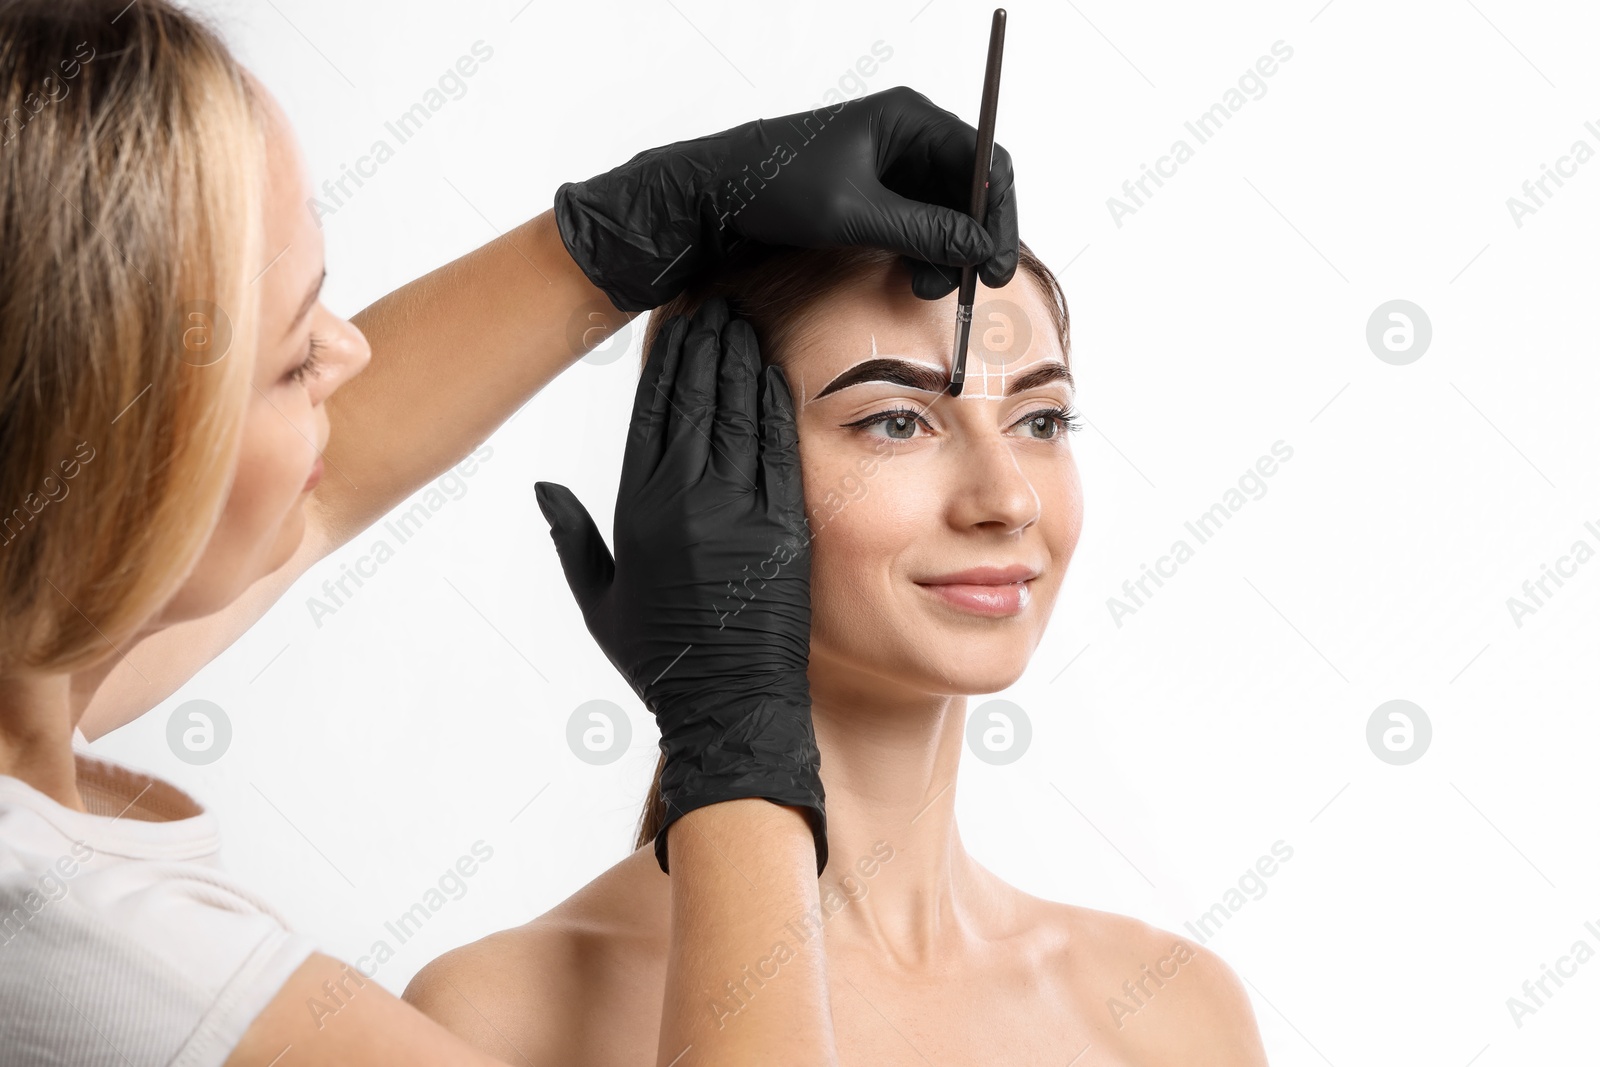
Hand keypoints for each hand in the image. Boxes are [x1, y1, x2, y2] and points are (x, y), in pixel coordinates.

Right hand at [533, 297, 825, 874]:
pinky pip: (779, 446)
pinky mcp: (785, 523)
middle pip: (695, 399)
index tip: (672, 323)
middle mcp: (688, 501)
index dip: (664, 361)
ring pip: (738, 411)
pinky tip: (773, 370)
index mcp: (639, 512)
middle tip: (712, 301)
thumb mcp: (599, 600)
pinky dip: (774, 402)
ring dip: (740, 360)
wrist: (731, 705)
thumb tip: (543, 486)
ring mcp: (741, 509)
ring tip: (740, 319)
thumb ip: (571, 534)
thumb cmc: (661, 658)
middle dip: (704, 344)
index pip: (651, 413)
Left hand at [554, 84, 1017, 309]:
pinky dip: (924, 252)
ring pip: (948, 212)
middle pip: (972, 189)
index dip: (1000, 215)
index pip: (986, 160)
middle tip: (974, 285)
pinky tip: (912, 276)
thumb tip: (980, 248)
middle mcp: (907, 135)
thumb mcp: (855, 213)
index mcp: (908, 117)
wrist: (714, 197)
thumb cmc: (773, 187)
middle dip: (974, 239)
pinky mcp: (876, 194)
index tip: (997, 263)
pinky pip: (920, 223)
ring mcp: (892, 165)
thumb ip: (923, 230)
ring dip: (948, 252)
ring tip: (926, 285)